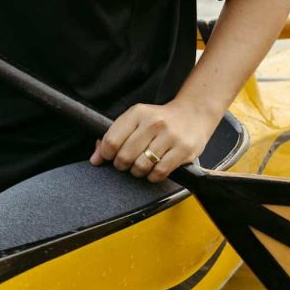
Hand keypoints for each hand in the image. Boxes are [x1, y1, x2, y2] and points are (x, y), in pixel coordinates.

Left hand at [89, 100, 219, 181]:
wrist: (194, 114)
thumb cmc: (161, 120)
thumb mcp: (137, 120)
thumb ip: (114, 136)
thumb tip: (95, 159)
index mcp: (138, 113)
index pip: (112, 140)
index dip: (107, 154)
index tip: (111, 157)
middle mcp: (154, 123)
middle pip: (125, 156)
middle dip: (122, 165)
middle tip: (127, 164)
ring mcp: (170, 137)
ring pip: (141, 166)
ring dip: (137, 172)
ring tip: (141, 167)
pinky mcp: (183, 150)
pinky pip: (159, 172)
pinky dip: (152, 176)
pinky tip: (153, 171)